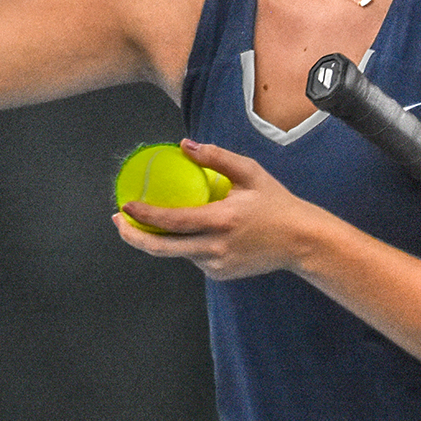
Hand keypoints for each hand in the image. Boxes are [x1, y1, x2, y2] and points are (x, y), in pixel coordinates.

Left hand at [112, 139, 331, 279]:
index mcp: (222, 220)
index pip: (172, 221)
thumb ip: (216, 157)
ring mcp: (217, 265)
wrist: (302, 242)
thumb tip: (184, 145)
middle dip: (132, 236)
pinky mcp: (221, 274)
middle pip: (161, 249)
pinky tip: (194, 230)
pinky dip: (187, 244)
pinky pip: (194, 258)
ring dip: (162, 238)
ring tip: (152, 220)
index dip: (144, 216)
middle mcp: (216, 247)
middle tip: (118, 222)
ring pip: (177, 253)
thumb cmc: (276, 203)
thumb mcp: (250, 173)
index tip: (125, 205)